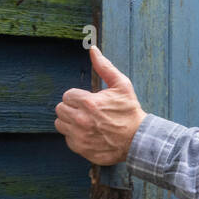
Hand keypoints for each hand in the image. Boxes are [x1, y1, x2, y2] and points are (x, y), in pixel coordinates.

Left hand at [55, 44, 145, 163]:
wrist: (138, 139)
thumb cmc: (129, 111)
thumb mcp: (121, 85)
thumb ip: (104, 67)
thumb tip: (93, 50)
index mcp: (88, 103)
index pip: (67, 95)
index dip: (78, 97)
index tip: (88, 100)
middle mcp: (81, 120)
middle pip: (60, 109)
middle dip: (72, 108)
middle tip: (86, 110)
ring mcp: (80, 136)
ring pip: (60, 124)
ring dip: (70, 122)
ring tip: (86, 121)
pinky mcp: (81, 148)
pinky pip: (67, 139)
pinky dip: (75, 136)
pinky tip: (89, 133)